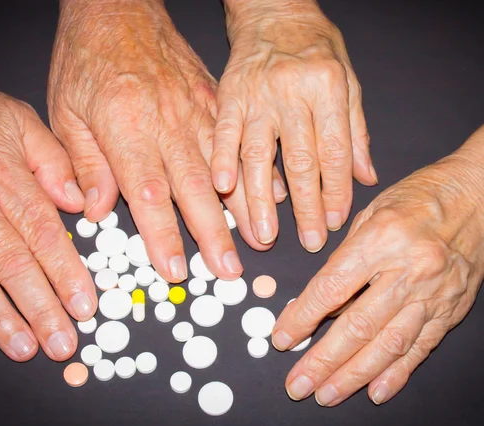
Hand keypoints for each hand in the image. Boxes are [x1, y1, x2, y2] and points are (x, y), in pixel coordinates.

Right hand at [0, 35, 96, 361]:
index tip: (85, 306)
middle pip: (14, 267)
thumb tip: (81, 202)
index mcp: (6, 182)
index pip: (44, 237)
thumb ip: (54, 161)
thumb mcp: (18, 121)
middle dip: (42, 310)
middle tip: (62, 343)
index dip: (66, 275)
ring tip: (25, 348)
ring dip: (1, 319)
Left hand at [50, 0, 278, 279]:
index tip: (176, 269)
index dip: (163, 235)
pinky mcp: (211, 98)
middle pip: (193, 187)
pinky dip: (254, 167)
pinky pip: (235, 138)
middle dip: (213, 234)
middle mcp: (165, 121)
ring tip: (259, 238)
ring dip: (242, 207)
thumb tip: (94, 211)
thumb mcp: (64, 111)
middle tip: (230, 271)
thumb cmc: (85, 59)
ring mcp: (194, 109)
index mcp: (124, 126)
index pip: (147, 192)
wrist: (117, 8)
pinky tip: (272, 189)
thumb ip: (84, 164)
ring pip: (222, 165)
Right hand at [213, 0, 377, 250]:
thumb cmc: (314, 46)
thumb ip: (355, 131)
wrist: (273, 11)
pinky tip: (221, 187)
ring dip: (261, 199)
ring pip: (260, 155)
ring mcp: (257, 95)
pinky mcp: (229, 95)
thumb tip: (365, 178)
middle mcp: (292, 93)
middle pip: (300, 161)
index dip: (336, 191)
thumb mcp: (348, 81)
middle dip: (305, 207)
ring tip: (264, 233)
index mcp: (327, 88)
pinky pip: (224, 132)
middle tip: (308, 240)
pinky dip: (221, 160)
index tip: (334, 222)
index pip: (335, 152)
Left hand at [271, 128, 483, 405]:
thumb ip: (344, 257)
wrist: (477, 195)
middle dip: (324, 360)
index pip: (331, 288)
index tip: (283, 337)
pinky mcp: (451, 308)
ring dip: (354, 375)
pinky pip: (420, 346)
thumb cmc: (419, 197)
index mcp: (382, 239)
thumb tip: (316, 299)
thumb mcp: (370, 212)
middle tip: (300, 382)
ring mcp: (433, 293)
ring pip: (388, 345)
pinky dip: (396, 373)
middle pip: (358, 325)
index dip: (302, 317)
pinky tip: (375, 390)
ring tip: (328, 394)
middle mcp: (409, 269)